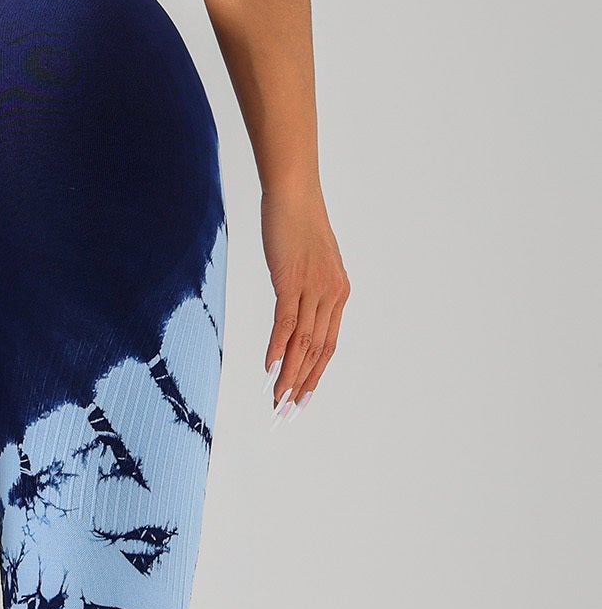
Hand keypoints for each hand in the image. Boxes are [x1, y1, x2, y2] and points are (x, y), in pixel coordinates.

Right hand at [260, 185, 349, 420]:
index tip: (299, 402)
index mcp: (338, 295)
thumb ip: (306, 292)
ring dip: (289, 375)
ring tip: (276, 400)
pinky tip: (270, 369)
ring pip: (302, 343)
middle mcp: (331, 296)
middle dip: (300, 386)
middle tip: (285, 413)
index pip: (327, 348)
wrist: (294, 194)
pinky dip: (278, 348)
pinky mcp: (293, 280)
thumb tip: (294, 315)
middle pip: (316, 352)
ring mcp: (313, 289)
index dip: (313, 378)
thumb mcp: (308, 264)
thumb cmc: (298, 225)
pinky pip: (286, 322)